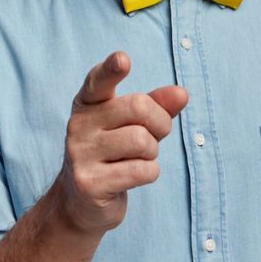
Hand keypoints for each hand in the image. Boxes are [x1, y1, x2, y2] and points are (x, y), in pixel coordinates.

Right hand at [56, 51, 187, 234]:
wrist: (81, 201)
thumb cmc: (114, 152)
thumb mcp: (134, 123)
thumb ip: (157, 104)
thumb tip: (182, 94)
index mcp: (88, 103)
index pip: (98, 81)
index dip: (112, 69)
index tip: (123, 59)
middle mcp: (78, 124)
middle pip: (138, 107)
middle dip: (160, 123)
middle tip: (155, 136)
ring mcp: (80, 154)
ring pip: (142, 141)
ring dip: (152, 152)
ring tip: (138, 158)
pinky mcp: (89, 183)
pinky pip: (141, 170)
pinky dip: (149, 173)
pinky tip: (132, 176)